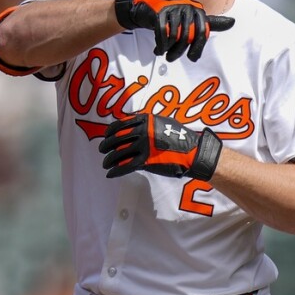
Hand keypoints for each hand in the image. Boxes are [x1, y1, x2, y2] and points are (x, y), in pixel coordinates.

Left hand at [99, 113, 222, 179]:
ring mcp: (144, 146)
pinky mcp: (146, 161)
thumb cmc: (182, 138)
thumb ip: (149, 124)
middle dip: (106, 145)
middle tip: (101, 149)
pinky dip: (116, 170)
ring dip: (109, 159)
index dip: (111, 131)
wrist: (193, 152)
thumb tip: (137, 126)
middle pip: (117, 138)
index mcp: (146, 121)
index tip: (106, 135)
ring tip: (105, 163)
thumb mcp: (165, 123)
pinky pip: (126, 166)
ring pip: (119, 153)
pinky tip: (110, 173)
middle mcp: (143, 132)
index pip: (122, 124)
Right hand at [114, 0, 234, 61]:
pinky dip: (160, 45)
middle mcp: (187, 7)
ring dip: (168, 50)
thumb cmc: (174, 17)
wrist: (149, 7)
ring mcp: (173, 8)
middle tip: (172, 58)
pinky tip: (158, 51)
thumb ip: (211, 23)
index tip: (192, 58)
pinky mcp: (159, 11)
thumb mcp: (193, 20)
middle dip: (179, 51)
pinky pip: (162, 32)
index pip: (202, 32)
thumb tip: (233, 22)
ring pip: (174, 36)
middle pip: (187, 36)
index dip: (197, 48)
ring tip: (165, 54)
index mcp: (197, 10)